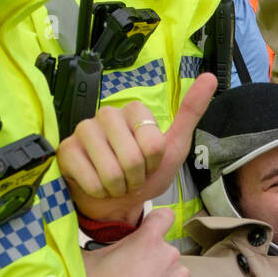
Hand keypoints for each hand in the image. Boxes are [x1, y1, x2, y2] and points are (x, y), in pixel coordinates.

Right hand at [57, 73, 216, 224]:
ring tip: (116, 182)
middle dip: (136, 178)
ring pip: (111, 172)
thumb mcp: (173, 146)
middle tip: (131, 176)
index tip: (148, 163)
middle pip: (132, 159)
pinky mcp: (66, 150)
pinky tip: (97, 185)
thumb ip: (191, 112)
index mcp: (134, 110)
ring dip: (118, 187)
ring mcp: (83, 130)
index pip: (153, 145)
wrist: (115, 199)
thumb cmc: (144, 173)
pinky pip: (91, 180)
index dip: (153, 163)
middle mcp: (106, 114)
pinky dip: (99, 191)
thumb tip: (211, 77)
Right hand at [82, 208, 194, 276]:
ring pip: (174, 273)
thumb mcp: (85, 264)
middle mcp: (169, 256)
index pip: (163, 216)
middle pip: (164, 251)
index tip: (148, 233)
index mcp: (148, 240)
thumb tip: (68, 239)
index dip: (156, 223)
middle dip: (152, 260)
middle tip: (132, 276)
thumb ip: (86, 247)